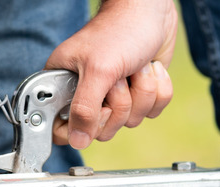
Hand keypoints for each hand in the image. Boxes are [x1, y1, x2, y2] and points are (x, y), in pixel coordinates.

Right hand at [46, 0, 177, 148]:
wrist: (152, 11)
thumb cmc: (120, 31)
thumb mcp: (98, 71)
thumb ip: (84, 110)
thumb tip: (78, 141)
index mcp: (63, 86)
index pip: (61, 129)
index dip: (82, 126)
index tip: (98, 107)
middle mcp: (86, 94)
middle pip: (102, 130)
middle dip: (120, 103)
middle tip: (119, 78)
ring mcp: (113, 96)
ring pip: (130, 121)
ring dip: (141, 93)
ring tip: (134, 68)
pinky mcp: (137, 93)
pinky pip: (151, 112)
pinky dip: (157, 90)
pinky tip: (149, 69)